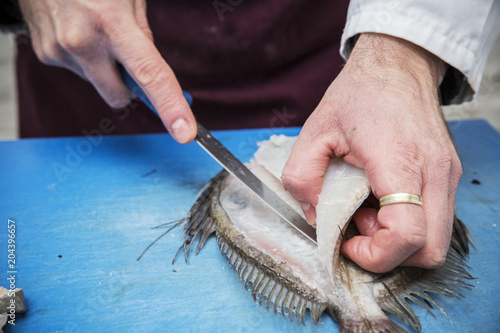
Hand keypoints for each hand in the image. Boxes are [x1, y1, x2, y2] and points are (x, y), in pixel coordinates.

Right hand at [19, 0, 196, 142]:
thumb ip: (143, 36)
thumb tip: (150, 73)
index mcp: (112, 23)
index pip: (150, 75)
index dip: (171, 106)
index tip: (185, 133)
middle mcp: (83, 42)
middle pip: (120, 97)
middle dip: (130, 87)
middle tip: (128, 58)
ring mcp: (60, 50)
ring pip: (98, 84)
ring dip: (105, 68)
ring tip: (96, 31)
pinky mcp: (45, 54)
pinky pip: (79, 72)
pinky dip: (86, 60)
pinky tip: (80, 33)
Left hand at [281, 33, 461, 272]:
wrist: (398, 65)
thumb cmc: (360, 93)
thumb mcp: (315, 130)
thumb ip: (301, 176)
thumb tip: (312, 214)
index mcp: (399, 160)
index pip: (407, 234)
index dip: (376, 254)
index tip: (348, 241)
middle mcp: (434, 172)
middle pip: (430, 250)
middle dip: (389, 254)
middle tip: (357, 226)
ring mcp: (447, 175)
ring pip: (435, 239)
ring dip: (397, 239)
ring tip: (366, 208)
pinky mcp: (447, 175)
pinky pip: (433, 219)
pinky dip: (406, 223)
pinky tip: (380, 198)